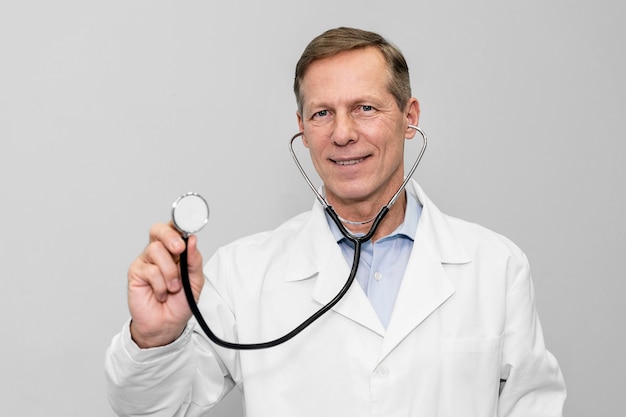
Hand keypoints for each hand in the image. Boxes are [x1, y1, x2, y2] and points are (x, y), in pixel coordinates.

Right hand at [127, 222, 204, 347]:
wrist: (168, 325)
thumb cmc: (180, 302)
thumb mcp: (196, 281)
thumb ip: (194, 260)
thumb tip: (193, 240)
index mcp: (174, 250)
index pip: (174, 229)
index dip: (179, 224)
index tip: (187, 228)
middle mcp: (159, 252)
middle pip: (158, 230)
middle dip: (170, 237)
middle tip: (179, 249)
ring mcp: (145, 261)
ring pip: (156, 250)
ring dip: (170, 272)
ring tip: (173, 288)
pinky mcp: (135, 273)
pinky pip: (150, 270)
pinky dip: (160, 284)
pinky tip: (161, 294)